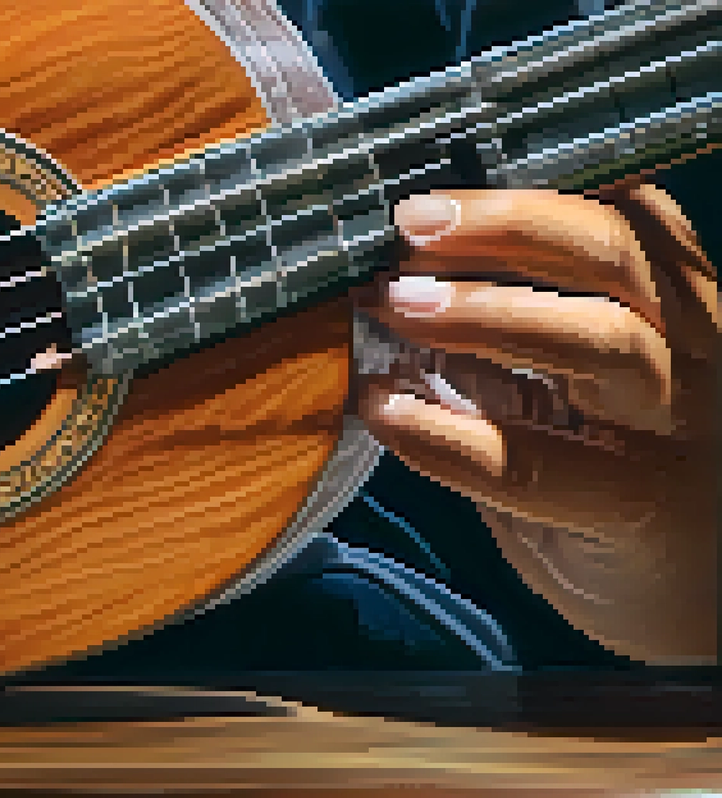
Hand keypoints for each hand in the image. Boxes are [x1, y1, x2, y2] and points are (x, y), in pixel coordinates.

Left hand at [359, 185, 717, 664]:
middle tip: (408, 222)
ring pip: (601, 341)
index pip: (626, 222)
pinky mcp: (639, 510)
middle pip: (616, 258)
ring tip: (394, 302)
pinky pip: (539, 463)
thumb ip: (514, 349)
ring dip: (485, 310)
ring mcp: (677, 433)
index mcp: (680, 316)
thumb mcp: (584, 399)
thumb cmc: (628, 485)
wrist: (708, 610)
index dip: (533, 192)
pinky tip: (385, 411)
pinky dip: (451, 435)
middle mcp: (693, 360)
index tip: (439, 185)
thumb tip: (395, 289)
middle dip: (508, 224)